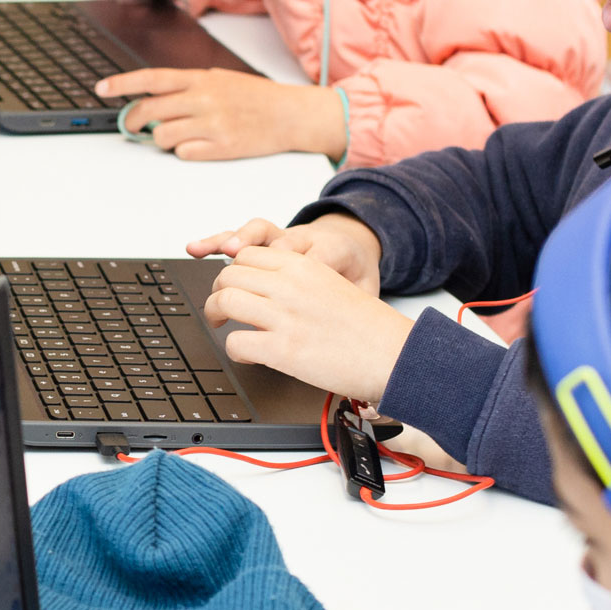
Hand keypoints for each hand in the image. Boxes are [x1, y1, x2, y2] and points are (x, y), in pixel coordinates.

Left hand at [97, 67, 344, 161]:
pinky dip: (184, 151)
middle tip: (131, 128)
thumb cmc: (255, 97)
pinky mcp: (221, 147)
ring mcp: (212, 124)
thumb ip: (187, 87)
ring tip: (175, 136)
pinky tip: (196, 145)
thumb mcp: (219, 79)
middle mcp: (203, 99)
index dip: (122, 84)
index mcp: (200, 79)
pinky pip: (184, 153)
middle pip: (149, 111)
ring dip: (161, 139)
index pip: (151, 79)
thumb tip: (153, 98)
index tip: (102, 89)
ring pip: (163, 136)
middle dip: (132, 122)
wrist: (291, 114)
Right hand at [187, 212, 381, 289]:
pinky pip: (237, 236)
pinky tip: (196, 249)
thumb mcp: (367, 290)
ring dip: (237, 240)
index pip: (320, 253)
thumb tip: (358, 315)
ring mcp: (281, 237)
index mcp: (336, 250)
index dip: (307, 269)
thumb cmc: (354, 274)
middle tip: (251, 288)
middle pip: (282, 241)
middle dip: (265, 261)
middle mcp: (305, 240)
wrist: (351, 245)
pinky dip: (216, 241)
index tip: (293, 296)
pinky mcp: (264, 240)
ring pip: (256, 233)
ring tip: (221, 251)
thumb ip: (360, 300)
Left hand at [203, 242, 414, 401]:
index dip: (235, 272)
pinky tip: (249, 353)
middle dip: (217, 292)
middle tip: (221, 308)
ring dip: (215, 315)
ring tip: (222, 326)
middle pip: (229, 275)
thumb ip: (298, 282)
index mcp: (304, 266)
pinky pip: (236, 342)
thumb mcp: (331, 286)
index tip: (235, 286)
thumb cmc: (368, 327)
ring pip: (224, 301)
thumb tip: (266, 290)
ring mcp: (284, 316)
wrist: (395, 354)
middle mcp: (290, 285)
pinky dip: (235, 349)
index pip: (248, 255)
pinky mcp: (282, 350)